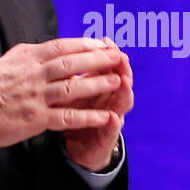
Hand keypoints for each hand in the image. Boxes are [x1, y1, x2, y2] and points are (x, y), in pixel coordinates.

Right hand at [0, 38, 124, 149]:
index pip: (61, 47)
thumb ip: (29, 55)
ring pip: (73, 88)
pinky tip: (105, 116)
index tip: (103, 43)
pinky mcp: (36, 119)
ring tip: (118, 81)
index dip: (85, 44)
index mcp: (27, 58)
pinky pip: (67, 117)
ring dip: (97, 84)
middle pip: (72, 64)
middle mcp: (34, 75)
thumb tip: (48, 48)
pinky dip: (88, 117)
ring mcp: (36, 97)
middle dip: (98, 59)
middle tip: (119, 57)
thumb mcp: (6, 62)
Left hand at [61, 38, 132, 171]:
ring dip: (123, 92)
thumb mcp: (72, 91)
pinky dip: (113, 123)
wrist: (80, 147)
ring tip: (123, 82)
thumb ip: (73, 73)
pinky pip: (111, 130)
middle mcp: (111, 100)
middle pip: (121, 80)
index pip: (109, 66)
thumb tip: (65, 48)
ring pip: (122, 102)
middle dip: (122, 68)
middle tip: (121, 57)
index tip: (106, 41)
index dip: (109, 54)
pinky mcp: (107, 137)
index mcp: (102, 86)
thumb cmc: (77, 114)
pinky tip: (112, 117)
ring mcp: (113, 118)